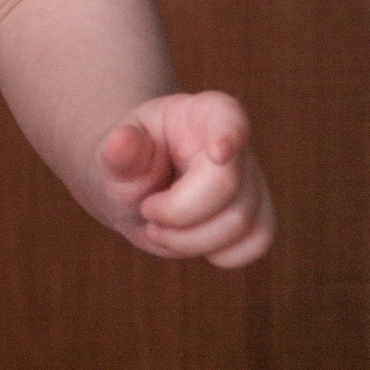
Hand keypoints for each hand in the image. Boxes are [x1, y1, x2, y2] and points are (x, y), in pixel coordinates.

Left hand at [94, 92, 273, 268]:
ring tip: (158, 229)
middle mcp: (235, 146)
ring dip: (189, 240)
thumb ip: (118, 152)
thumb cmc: (127, 167)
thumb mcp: (111, 157)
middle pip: (227, 185)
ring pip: (240, 223)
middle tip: (147, 211)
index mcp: (200, 114)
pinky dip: (220, 255)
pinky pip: (255, 244)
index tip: (218, 152)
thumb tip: (121, 140)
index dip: (229, 133)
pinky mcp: (258, 217)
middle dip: (178, 212)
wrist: (137, 191)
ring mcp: (251, 182)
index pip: (227, 116)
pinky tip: (191, 240)